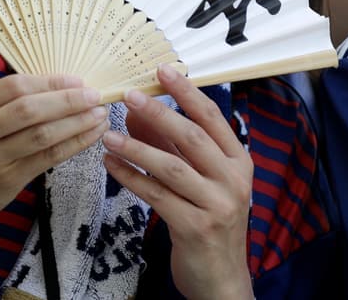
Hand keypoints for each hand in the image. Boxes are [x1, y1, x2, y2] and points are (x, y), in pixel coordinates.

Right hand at [0, 74, 108, 231]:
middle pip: (29, 110)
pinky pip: (46, 159)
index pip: (13, 87)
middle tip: (95, 95)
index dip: (49, 82)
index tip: (76, 79)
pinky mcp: (4, 183)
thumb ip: (0, 101)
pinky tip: (90, 136)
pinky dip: (73, 145)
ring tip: (100, 115)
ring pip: (42, 136)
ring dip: (77, 123)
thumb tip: (57, 84)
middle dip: (68, 100)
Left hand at [103, 66, 253, 299]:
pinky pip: (157, 196)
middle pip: (193, 137)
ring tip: (108, 135)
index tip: (163, 70)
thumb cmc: (210, 221)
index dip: (187, 92)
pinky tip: (112, 165)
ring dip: (137, 147)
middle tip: (129, 96)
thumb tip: (142, 111)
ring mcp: (217, 204)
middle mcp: (233, 179)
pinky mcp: (195, 227)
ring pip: (172, 166)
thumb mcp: (202, 180)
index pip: (213, 117)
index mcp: (239, 161)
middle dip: (159, 113)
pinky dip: (132, 177)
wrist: (221, 277)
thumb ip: (175, 147)